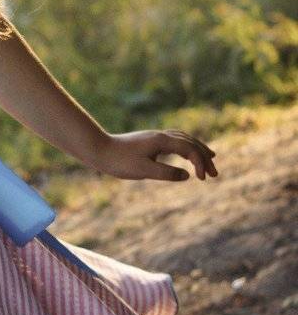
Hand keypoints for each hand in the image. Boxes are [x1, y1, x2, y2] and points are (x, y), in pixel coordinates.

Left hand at [93, 129, 216, 181]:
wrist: (99, 149)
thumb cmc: (119, 161)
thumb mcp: (144, 171)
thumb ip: (166, 173)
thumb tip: (187, 175)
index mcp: (162, 141)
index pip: (189, 149)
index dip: (200, 163)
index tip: (203, 179)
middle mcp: (161, 135)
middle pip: (190, 142)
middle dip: (204, 156)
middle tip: (215, 173)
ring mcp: (155, 137)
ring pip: (183, 139)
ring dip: (198, 149)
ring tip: (210, 157)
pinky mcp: (150, 141)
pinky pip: (175, 140)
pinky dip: (186, 145)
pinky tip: (186, 152)